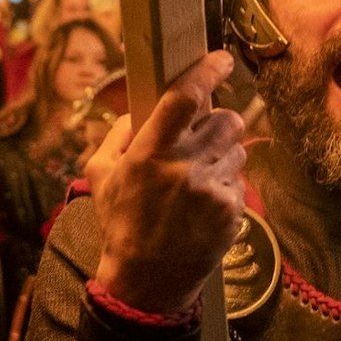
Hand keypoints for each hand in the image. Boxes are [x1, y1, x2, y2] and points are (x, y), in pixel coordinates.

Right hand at [90, 51, 244, 314]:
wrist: (147, 281)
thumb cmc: (121, 223)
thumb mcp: (100, 175)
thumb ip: (117, 134)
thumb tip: (139, 109)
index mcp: (149, 153)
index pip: (186, 97)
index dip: (207, 71)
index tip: (220, 59)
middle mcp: (184, 167)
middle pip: (226, 118)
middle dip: (217, 123)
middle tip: (201, 137)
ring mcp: (212, 190)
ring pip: (238, 147)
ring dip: (223, 154)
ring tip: (198, 178)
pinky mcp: (232, 210)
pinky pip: (240, 179)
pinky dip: (225, 185)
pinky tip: (204, 204)